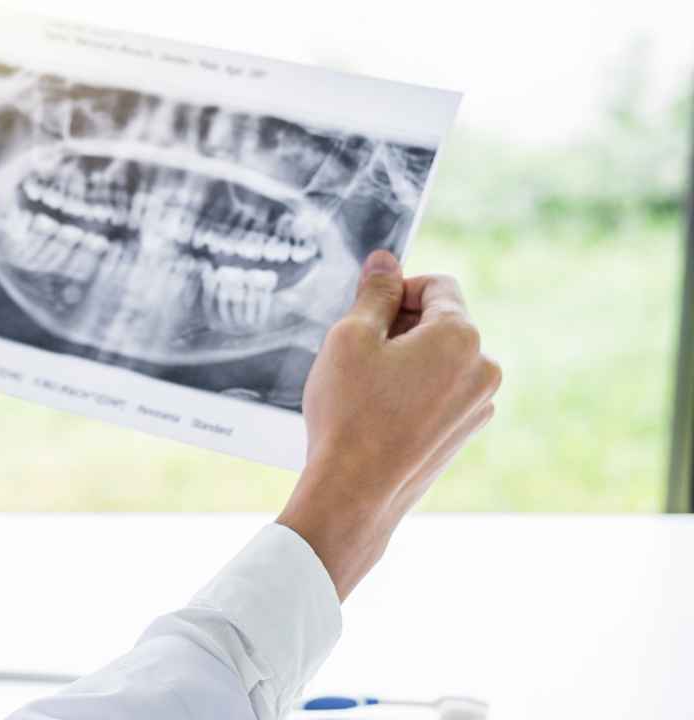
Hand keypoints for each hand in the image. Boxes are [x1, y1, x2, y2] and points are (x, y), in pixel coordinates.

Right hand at [276, 250, 501, 600]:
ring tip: (365, 387)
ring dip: (407, 360)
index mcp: (461, 336)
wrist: (355, 493)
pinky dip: (414, 391)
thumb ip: (374, 292)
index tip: (365, 309)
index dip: (397, 288)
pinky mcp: (465, 434)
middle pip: (442, 322)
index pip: (438, 285)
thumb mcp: (350, 337)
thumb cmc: (349, 414)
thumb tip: (386, 260)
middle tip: (357, 351)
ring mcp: (479, 406)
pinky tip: (379, 413)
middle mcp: (484, 368)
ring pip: (442, 360)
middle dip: (401, 326)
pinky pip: (442, 393)